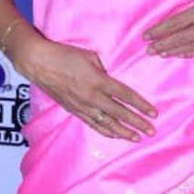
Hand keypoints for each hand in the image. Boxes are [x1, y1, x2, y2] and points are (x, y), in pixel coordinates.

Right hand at [11, 36, 156, 141]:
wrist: (39, 63)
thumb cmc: (65, 55)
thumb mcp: (90, 57)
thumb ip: (104, 70)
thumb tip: (110, 80)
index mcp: (99, 81)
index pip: (126, 96)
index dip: (141, 105)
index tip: (153, 113)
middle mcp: (92, 97)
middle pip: (120, 113)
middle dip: (137, 123)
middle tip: (151, 131)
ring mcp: (82, 106)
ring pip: (107, 123)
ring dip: (123, 132)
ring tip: (137, 138)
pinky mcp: (73, 111)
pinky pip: (93, 124)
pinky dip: (106, 131)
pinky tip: (115, 135)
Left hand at [144, 0, 193, 57]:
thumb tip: (184, 9)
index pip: (177, 22)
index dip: (161, 30)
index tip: (147, 34)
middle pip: (181, 37)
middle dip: (163, 43)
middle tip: (148, 49)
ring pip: (192, 46)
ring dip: (174, 50)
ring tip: (160, 53)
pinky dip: (191, 53)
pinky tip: (181, 54)